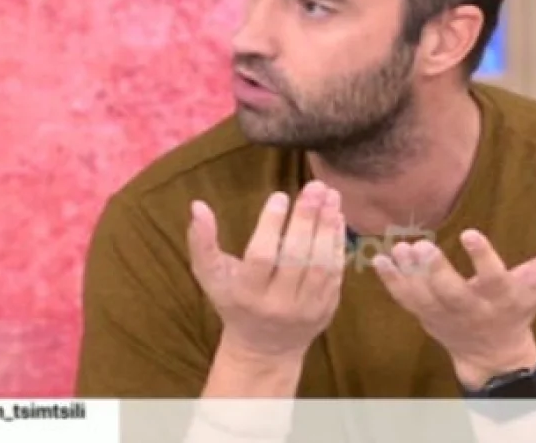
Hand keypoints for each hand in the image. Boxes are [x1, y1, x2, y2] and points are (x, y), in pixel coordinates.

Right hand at [187, 181, 345, 361]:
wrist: (264, 348)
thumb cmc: (233, 301)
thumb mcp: (211, 276)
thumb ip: (202, 242)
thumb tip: (197, 205)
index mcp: (247, 295)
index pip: (261, 257)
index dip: (271, 225)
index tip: (280, 195)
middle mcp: (278, 304)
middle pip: (295, 257)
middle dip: (306, 219)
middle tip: (314, 186)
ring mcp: (306, 308)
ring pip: (320, 265)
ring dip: (327, 227)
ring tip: (330, 195)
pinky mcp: (327, 309)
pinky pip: (336, 273)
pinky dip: (338, 243)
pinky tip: (337, 216)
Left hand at [372, 213, 535, 388]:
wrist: (494, 353)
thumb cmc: (520, 307)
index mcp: (501, 297)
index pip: (493, 278)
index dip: (482, 257)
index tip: (469, 232)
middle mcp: (471, 309)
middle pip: (452, 294)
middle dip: (436, 272)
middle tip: (422, 247)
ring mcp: (445, 316)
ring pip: (424, 298)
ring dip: (409, 274)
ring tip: (400, 249)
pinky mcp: (425, 316)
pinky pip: (405, 300)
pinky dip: (391, 282)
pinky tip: (380, 259)